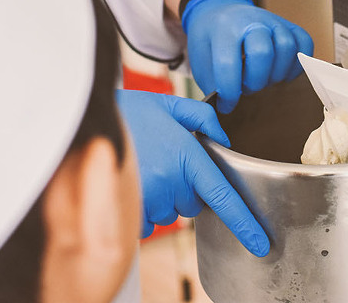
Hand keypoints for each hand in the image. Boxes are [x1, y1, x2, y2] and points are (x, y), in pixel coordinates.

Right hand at [115, 89, 268, 254]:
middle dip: (182, 188)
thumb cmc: (128, 113)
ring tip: (142, 167)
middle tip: (162, 161)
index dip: (244, 223)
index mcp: (188, 156)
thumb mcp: (169, 103)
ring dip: (161, 197)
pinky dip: (142, 209)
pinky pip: (146, 223)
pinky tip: (132, 183)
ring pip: (168, 213)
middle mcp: (171, 184)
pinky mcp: (128, 216)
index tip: (261, 244)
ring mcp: (149, 202)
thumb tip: (225, 140)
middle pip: (191, 203)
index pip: (223, 197)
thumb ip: (203, 118)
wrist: (86, 122)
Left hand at [182, 0, 313, 114]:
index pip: (229, 64)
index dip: (229, 93)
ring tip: (265, 81)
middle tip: (247, 89)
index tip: (227, 104)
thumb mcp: (202, 60)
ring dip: (277, 73)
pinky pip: (304, 42)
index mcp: (224, 29)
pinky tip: (283, 73)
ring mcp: (272, 20)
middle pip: (263, 52)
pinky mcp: (288, 24)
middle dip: (255, 81)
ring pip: (287, 47)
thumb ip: (215, 84)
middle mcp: (250, 20)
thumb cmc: (210, 40)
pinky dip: (298, 64)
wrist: (219, 11)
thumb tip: (228, 110)